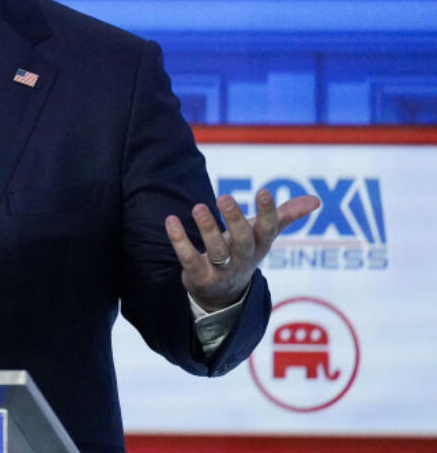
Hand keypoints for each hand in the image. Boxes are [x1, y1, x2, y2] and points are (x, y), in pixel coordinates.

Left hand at [165, 189, 319, 311]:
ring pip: (216, 251)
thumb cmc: (244, 253)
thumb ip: (286, 216)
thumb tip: (316, 200)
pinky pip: (188, 259)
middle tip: (223, 197)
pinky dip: (179, 240)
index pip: (268, 229)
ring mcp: (221, 270)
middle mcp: (242, 259)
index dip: (268, 212)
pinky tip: (170, 220)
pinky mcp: (199, 276)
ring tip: (198, 207)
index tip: (264, 192)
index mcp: (260, 245)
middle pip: (242, 241)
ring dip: (207, 229)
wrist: (224, 296)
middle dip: (235, 220)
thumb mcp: (264, 236)